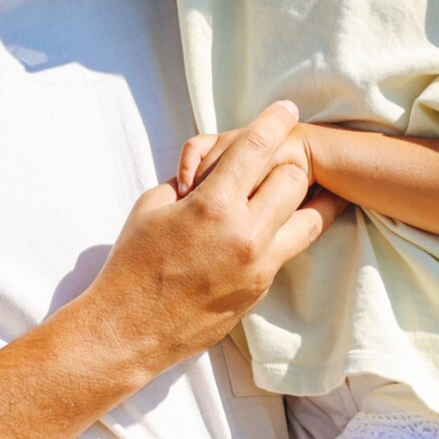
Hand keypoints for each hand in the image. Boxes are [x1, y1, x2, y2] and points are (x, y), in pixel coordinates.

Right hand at [79, 102, 345, 375]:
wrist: (129, 330)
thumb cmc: (132, 264)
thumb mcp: (152, 207)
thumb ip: (189, 182)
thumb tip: (214, 172)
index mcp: (213, 206)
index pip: (257, 148)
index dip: (275, 121)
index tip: (287, 109)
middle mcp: (245, 234)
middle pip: (294, 178)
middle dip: (287, 161)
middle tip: (276, 158)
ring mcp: (259, 266)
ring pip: (309, 219)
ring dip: (300, 198)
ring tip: (298, 189)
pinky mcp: (261, 289)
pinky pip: (289, 250)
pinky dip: (286, 231)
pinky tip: (275, 225)